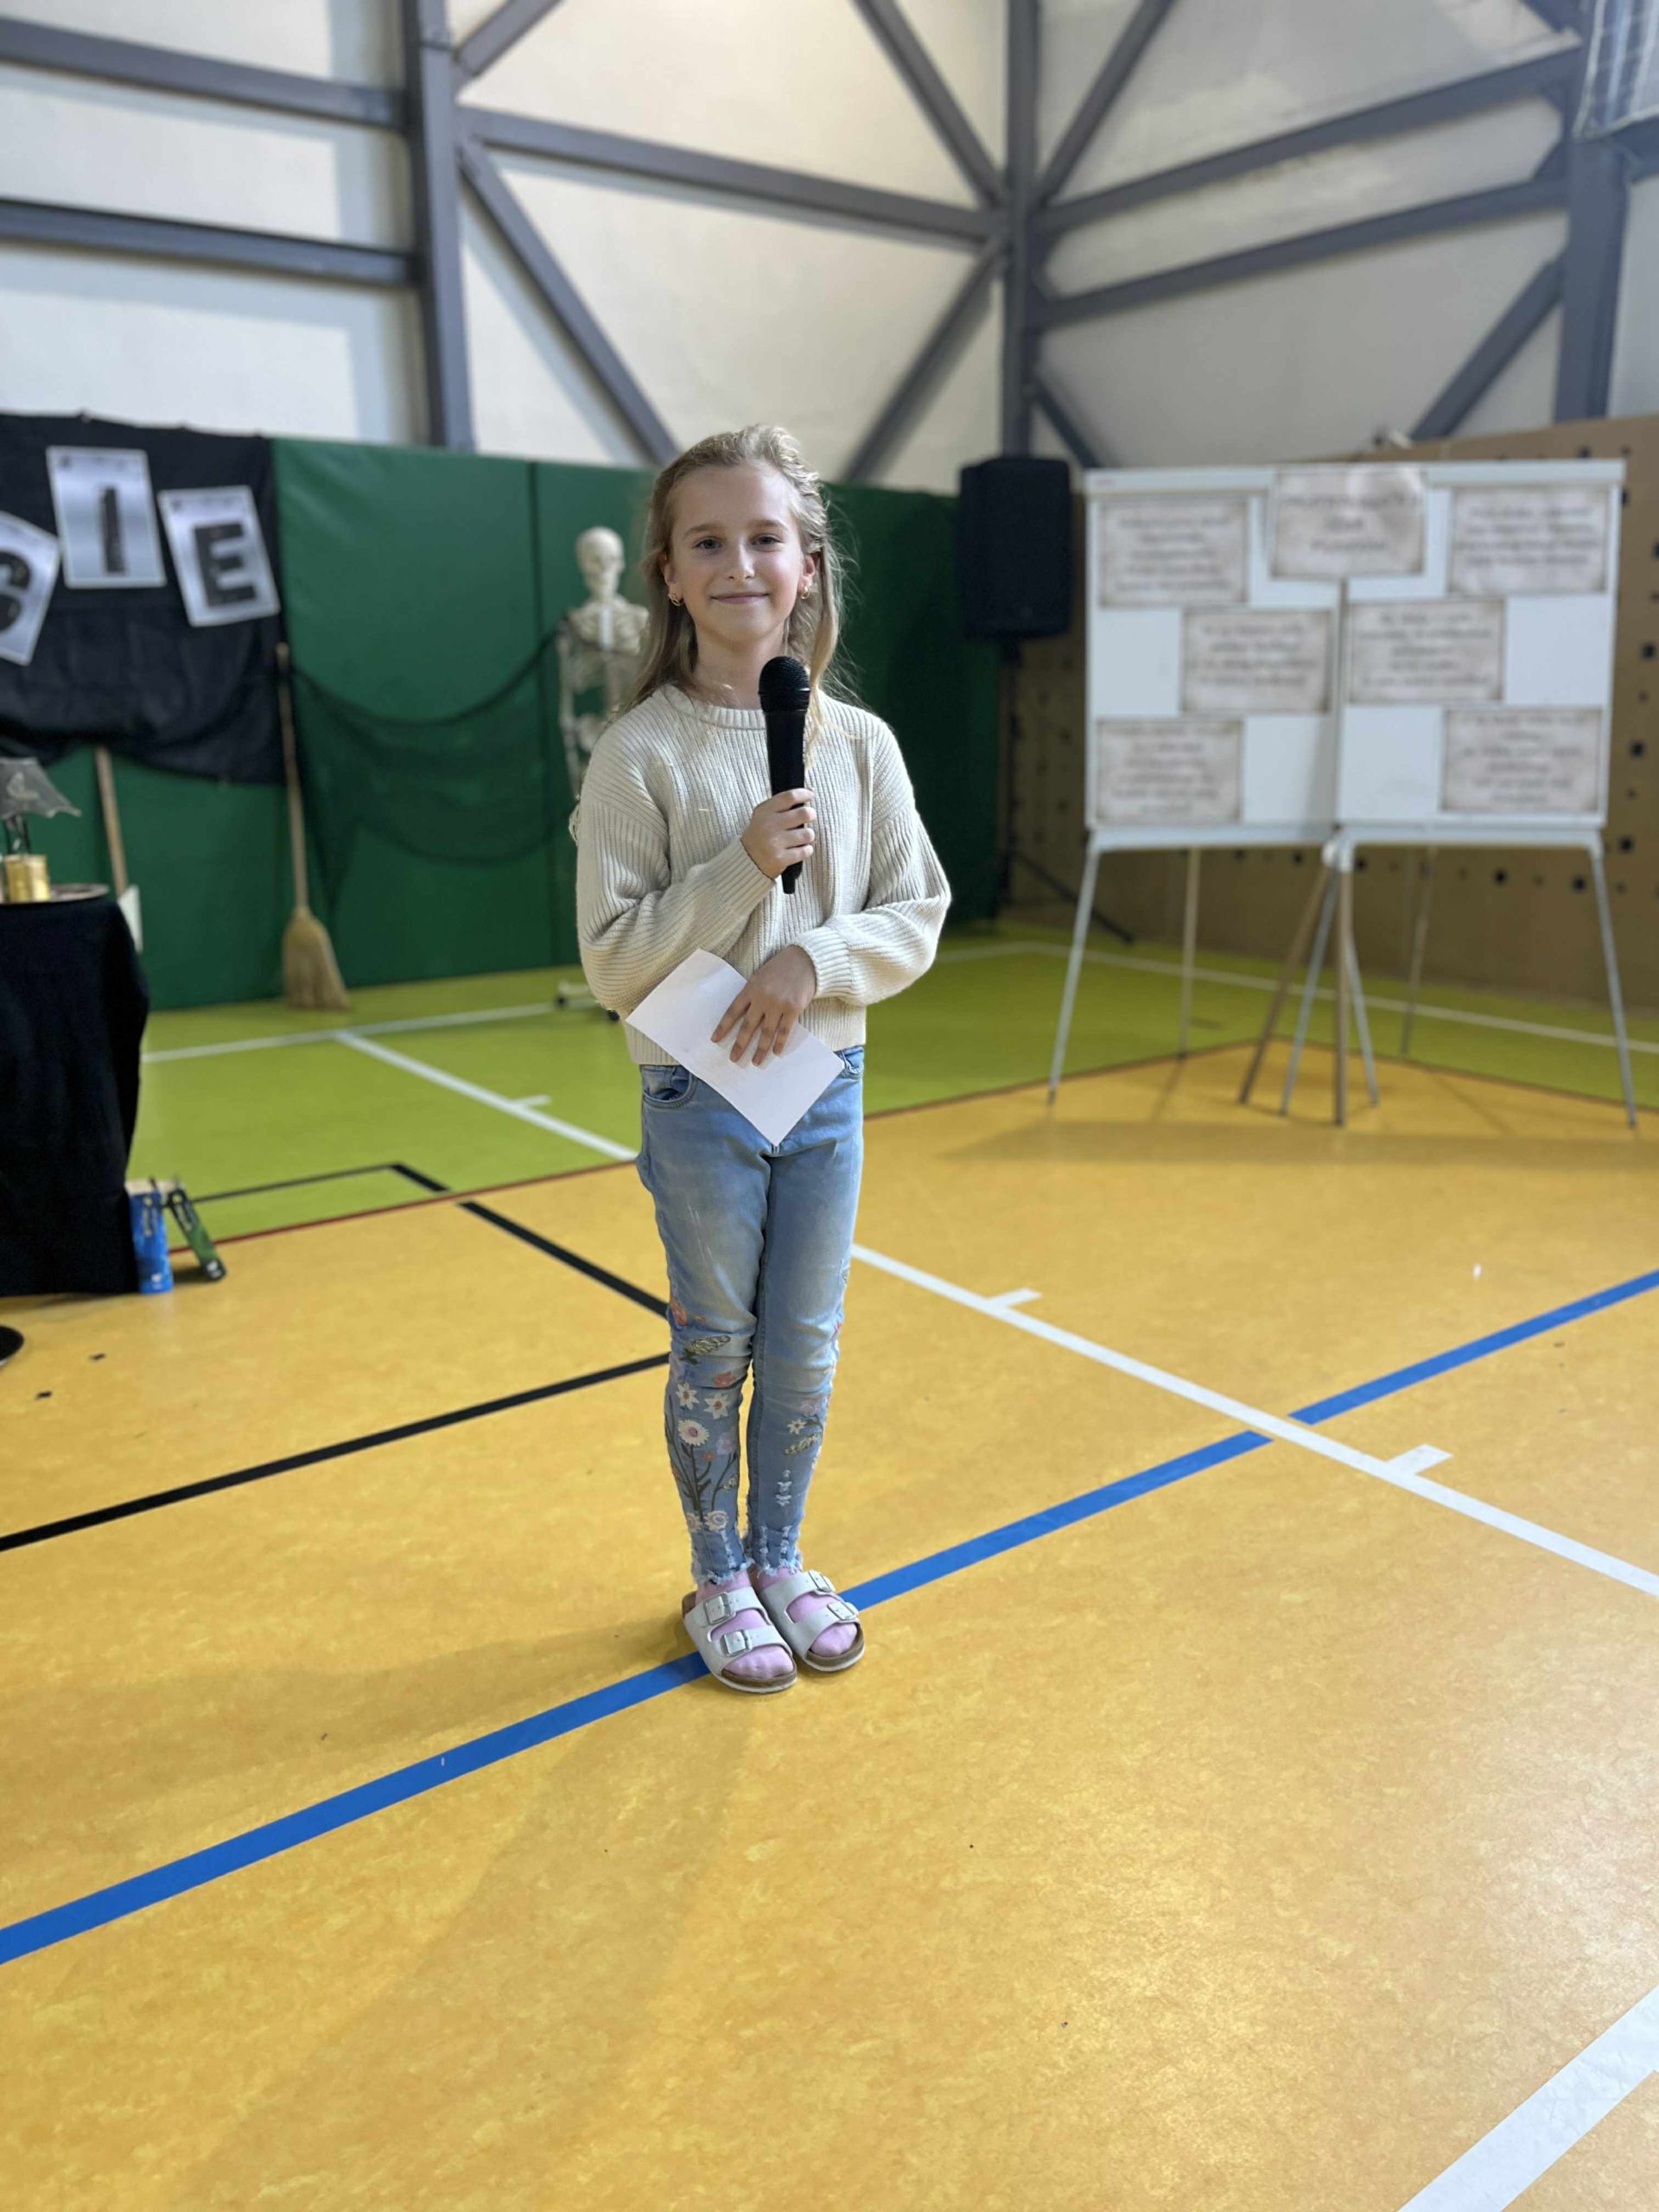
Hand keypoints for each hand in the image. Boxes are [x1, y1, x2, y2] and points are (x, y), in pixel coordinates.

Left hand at [712, 945, 817, 1065]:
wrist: (805, 960)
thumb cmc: (781, 969)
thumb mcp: (760, 977)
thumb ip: (752, 994)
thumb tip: (745, 1017)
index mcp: (750, 989)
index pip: (733, 1011)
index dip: (723, 1027)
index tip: (715, 1039)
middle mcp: (762, 998)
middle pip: (748, 1026)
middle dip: (740, 1044)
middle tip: (733, 1059)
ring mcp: (778, 1004)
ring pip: (766, 1032)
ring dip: (761, 1049)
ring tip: (756, 1061)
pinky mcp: (794, 1008)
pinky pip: (785, 1030)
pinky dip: (780, 1042)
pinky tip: (776, 1052)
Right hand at [742, 788, 815, 879]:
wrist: (747, 860)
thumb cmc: (761, 833)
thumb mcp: (764, 814)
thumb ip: (783, 802)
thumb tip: (810, 790)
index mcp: (764, 811)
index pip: (789, 797)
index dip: (804, 794)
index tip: (811, 795)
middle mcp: (769, 826)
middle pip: (803, 813)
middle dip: (811, 814)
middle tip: (810, 816)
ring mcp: (774, 843)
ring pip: (807, 834)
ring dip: (808, 835)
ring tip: (801, 837)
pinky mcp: (780, 859)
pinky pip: (805, 851)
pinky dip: (806, 850)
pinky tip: (799, 849)